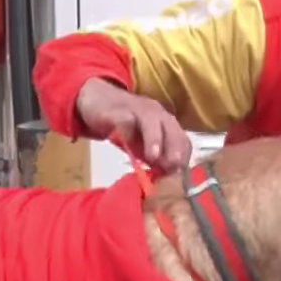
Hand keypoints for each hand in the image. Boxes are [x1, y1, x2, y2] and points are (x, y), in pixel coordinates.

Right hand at [75, 78, 192, 172]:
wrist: (97, 100)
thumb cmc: (126, 125)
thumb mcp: (143, 145)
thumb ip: (155, 159)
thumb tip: (166, 180)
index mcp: (166, 123)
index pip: (182, 140)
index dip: (183, 157)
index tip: (180, 175)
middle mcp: (156, 114)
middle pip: (171, 128)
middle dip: (175, 147)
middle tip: (173, 166)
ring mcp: (137, 109)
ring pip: (151, 121)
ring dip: (154, 139)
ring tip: (152, 157)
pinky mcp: (117, 111)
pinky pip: (124, 120)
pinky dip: (126, 132)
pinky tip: (125, 145)